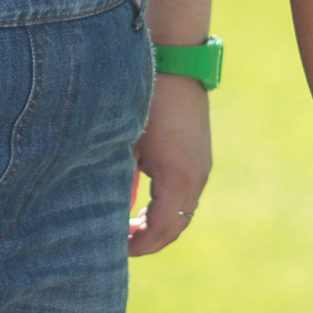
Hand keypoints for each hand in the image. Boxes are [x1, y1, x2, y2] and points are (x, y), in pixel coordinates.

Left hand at [129, 78, 212, 256]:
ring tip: (130, 229)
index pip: (161, 230)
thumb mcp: (126, 144)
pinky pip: (187, 197)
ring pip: (184, 213)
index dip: (139, 246)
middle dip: (149, 241)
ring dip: (159, 226)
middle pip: (175, 228)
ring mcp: (202, 168)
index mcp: (178, 179)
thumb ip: (120, 183)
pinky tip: (145, 207)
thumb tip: (110, 214)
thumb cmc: (146, 101)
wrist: (178, 64)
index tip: (116, 248)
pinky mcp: (201, 158)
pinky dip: (168, 209)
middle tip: (121, 245)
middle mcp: (197, 178)